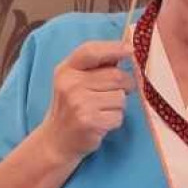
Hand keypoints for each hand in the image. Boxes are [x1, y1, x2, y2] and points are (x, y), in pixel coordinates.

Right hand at [40, 40, 134, 167]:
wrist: (57, 140)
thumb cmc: (72, 106)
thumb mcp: (75, 80)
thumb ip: (96, 66)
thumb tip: (126, 50)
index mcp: (66, 69)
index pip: (91, 51)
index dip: (113, 48)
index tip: (130, 50)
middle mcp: (70, 84)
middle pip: (116, 76)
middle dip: (125, 84)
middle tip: (119, 92)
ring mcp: (79, 103)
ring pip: (120, 97)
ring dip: (119, 105)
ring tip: (103, 109)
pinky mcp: (89, 121)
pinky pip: (118, 116)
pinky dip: (115, 120)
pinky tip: (101, 122)